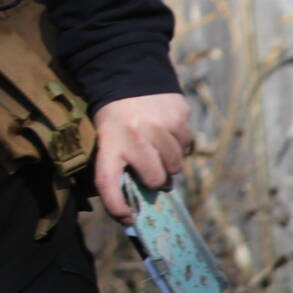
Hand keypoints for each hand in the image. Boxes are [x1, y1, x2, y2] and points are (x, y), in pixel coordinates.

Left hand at [91, 91, 192, 223]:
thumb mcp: (106, 137)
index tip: (128, 218)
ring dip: (169, 162)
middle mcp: (135, 135)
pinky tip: (165, 130)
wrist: (127, 74)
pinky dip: (178, 144)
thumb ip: (117, 165)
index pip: (108, 182)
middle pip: (156, 180)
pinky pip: (186, 145)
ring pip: (176, 165)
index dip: (116, 206)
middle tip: (149, 168)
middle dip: (155, 179)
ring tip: (156, 145)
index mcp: (109, 142)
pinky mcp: (179, 116)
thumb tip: (135, 204)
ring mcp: (160, 125)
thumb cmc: (115, 117)